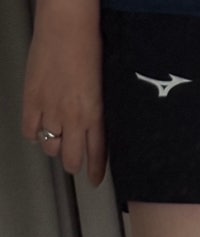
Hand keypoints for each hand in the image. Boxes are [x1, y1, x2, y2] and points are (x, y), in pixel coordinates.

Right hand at [21, 3, 106, 185]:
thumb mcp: (102, 88)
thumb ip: (98, 112)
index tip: (95, 181)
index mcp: (95, 115)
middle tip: (72, 162)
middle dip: (72, 164)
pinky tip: (38, 127)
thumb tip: (93, 130)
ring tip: (55, 139)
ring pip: (49, 147)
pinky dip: (33, 133)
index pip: (97, 155)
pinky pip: (29, 130)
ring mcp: (50, 109)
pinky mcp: (31, 98)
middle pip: (70, 158)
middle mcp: (74, 117)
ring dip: (53, 146)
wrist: (67, 25)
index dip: (95, 172)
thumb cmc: (89, 48)